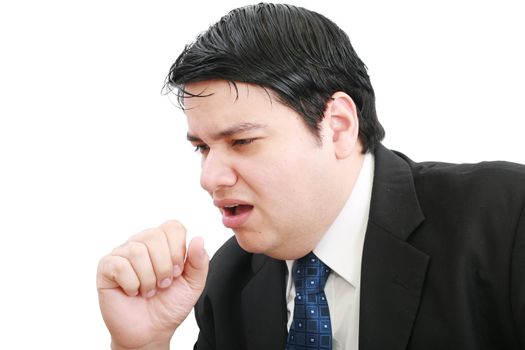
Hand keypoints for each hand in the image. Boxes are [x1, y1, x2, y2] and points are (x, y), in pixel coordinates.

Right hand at [96, 220, 208, 348]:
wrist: (151, 331)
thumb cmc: (170, 305)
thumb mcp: (193, 285)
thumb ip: (199, 262)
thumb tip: (198, 239)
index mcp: (163, 242)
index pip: (173, 227)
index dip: (178, 249)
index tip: (178, 272)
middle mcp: (141, 242)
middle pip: (154, 236)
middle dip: (164, 266)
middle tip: (163, 284)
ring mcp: (122, 253)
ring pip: (137, 251)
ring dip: (148, 278)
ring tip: (149, 291)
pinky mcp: (106, 267)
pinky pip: (120, 266)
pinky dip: (132, 284)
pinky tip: (133, 292)